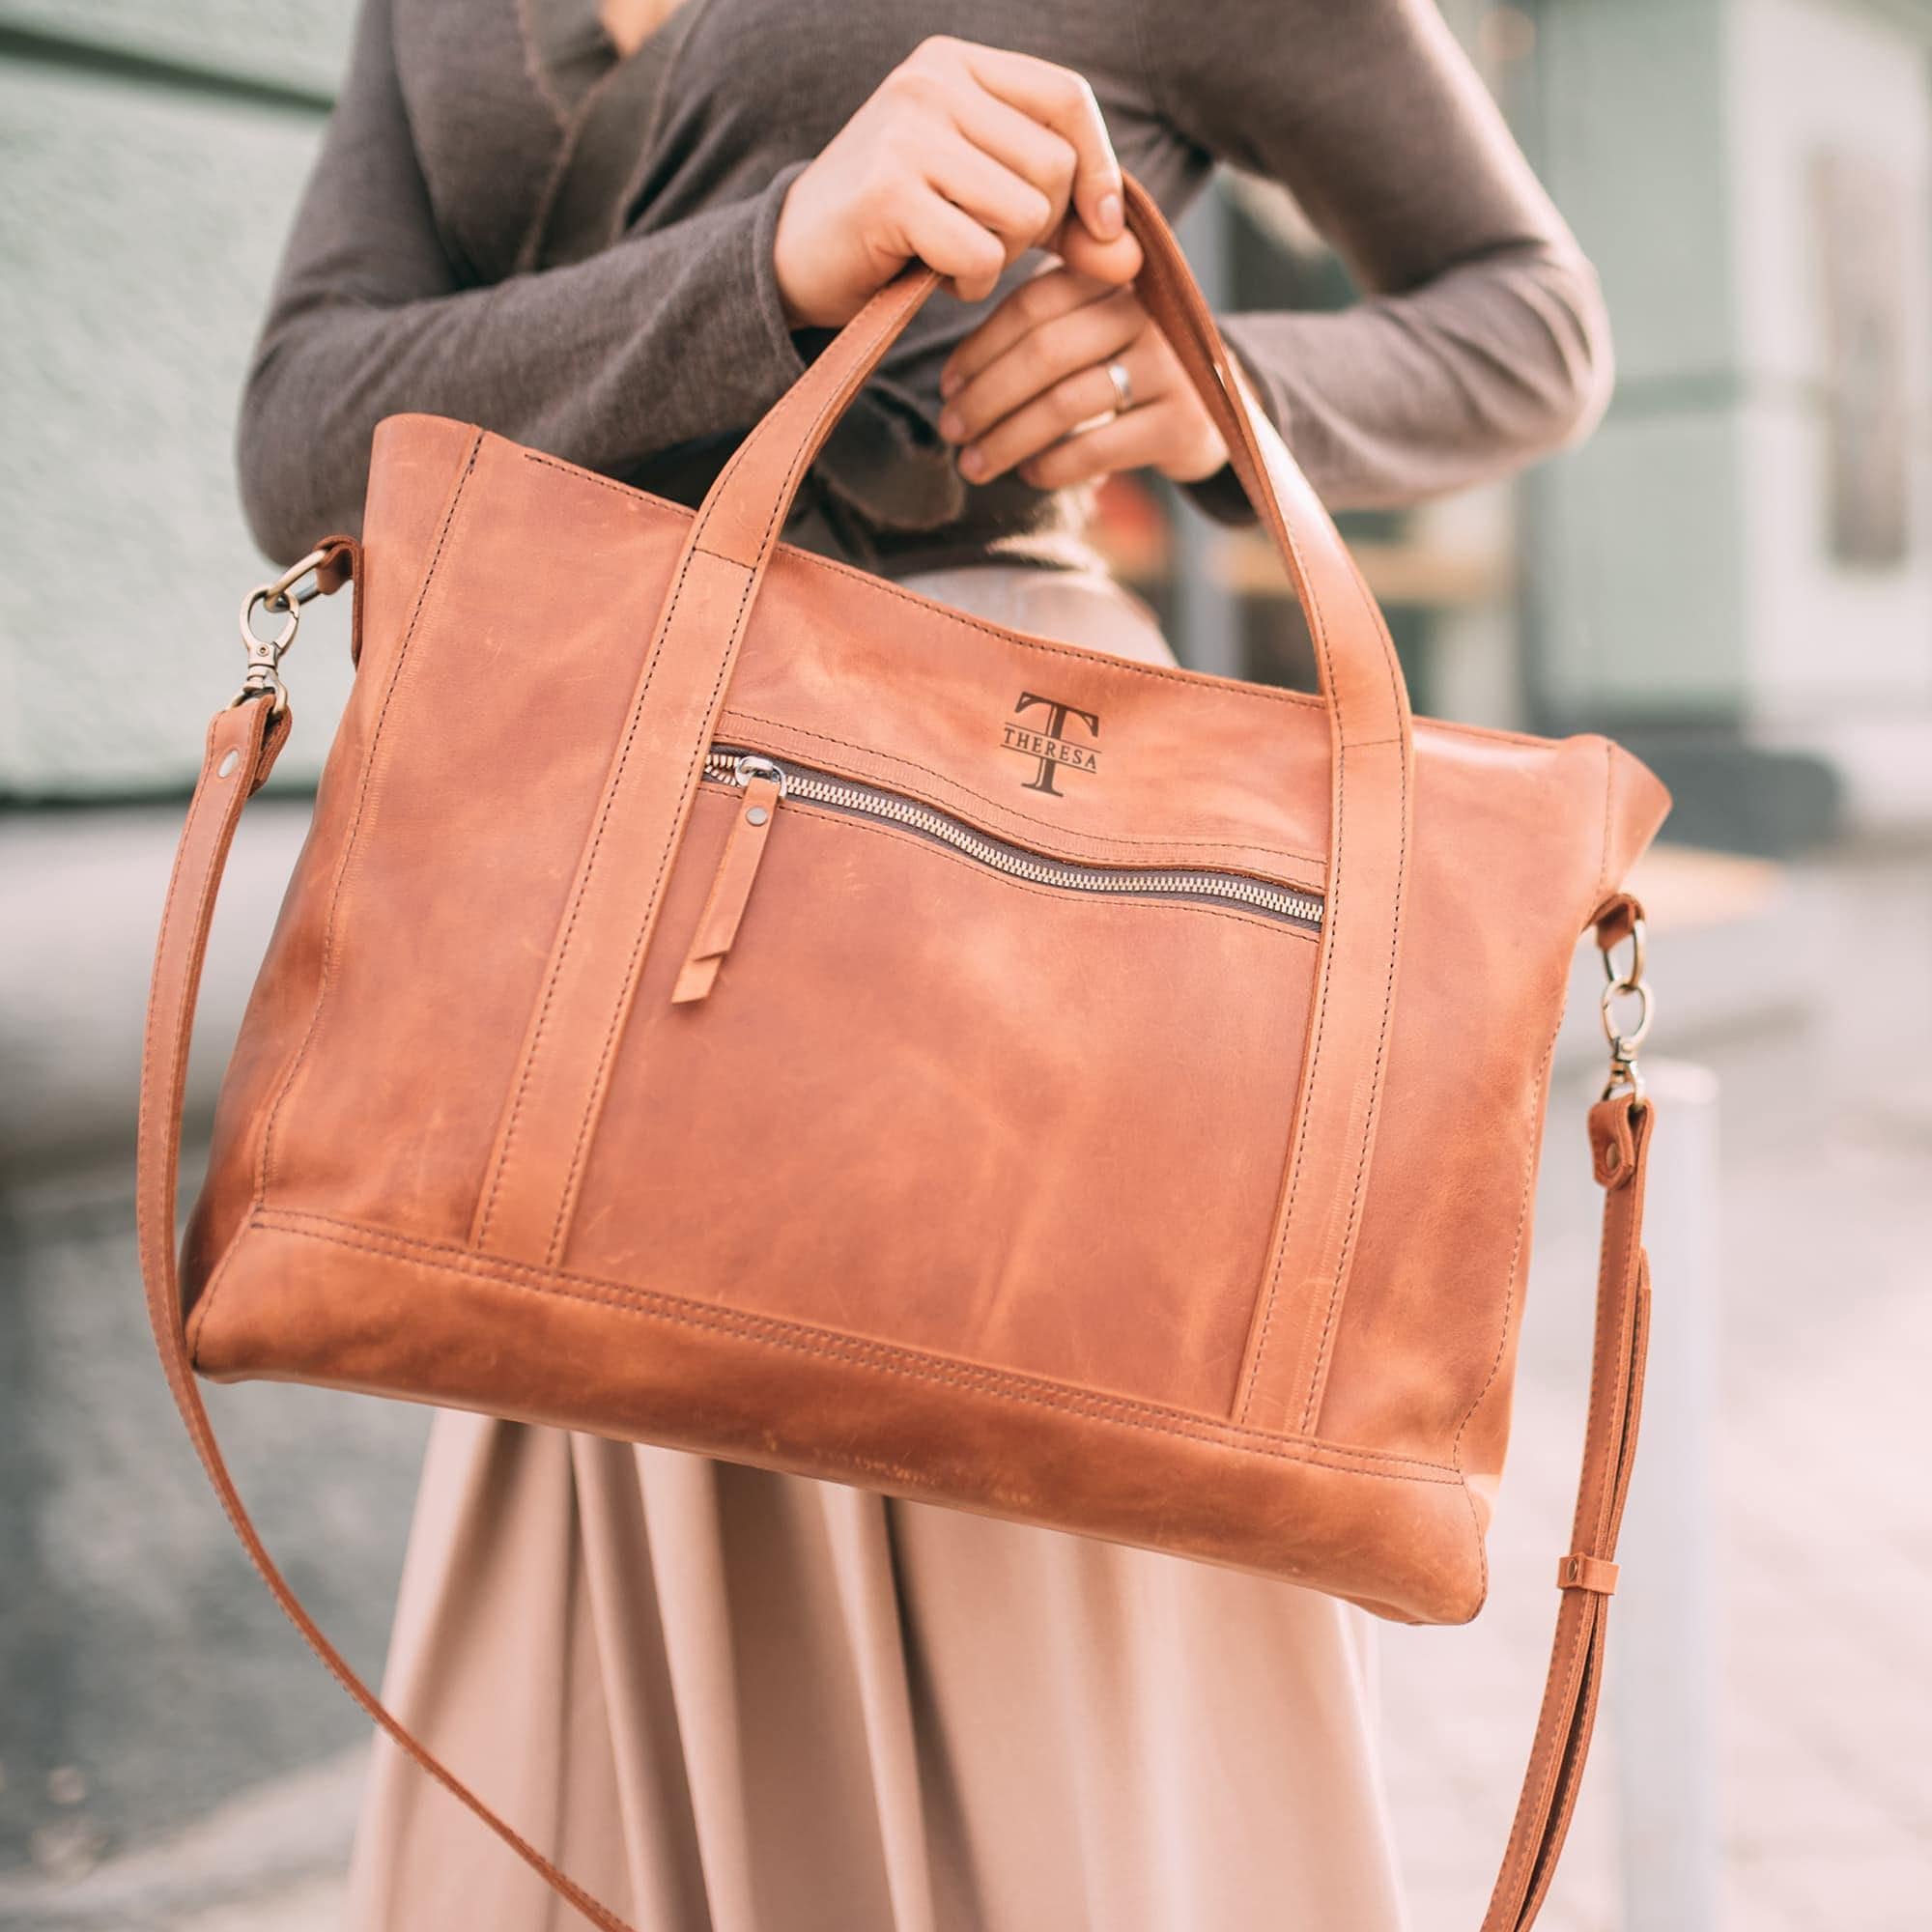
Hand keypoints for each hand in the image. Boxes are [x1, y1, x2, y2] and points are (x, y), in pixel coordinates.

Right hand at [772, 37, 1142, 329]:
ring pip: (1024, 211)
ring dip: (1000, 258)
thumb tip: (1133, 260)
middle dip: (1036, 227)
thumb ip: (1064, 224)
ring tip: (953, 254)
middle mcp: (931, 81)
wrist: (795, 257)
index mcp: (957, 64)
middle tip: (986, 241)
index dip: (1100, 167)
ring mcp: (907, 130)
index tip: (1100, 226)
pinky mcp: (890, 191)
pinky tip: (930, 273)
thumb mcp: (987, 207)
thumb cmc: (898, 229)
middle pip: (1054, 166)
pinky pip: (981, 254)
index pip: (1067, 98)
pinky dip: (967, 284)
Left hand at [937, 266, 1228, 488]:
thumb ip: (1038, 328)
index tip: (947, 387)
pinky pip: (1098, 447)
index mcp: (1112, 279)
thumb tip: (952, 384)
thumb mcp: (1089, 329)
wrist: (1210, 410)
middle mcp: (1146, 313)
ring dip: (1008, 438)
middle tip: (951, 430)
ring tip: (974, 464)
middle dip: (986, 397)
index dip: (980, 348)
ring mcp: (1170, 367)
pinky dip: (1053, 465)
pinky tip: (1029, 473)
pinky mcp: (1181, 423)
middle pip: (1046, 351)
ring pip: (1067, 402)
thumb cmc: (1124, 369)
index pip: (1033, 304)